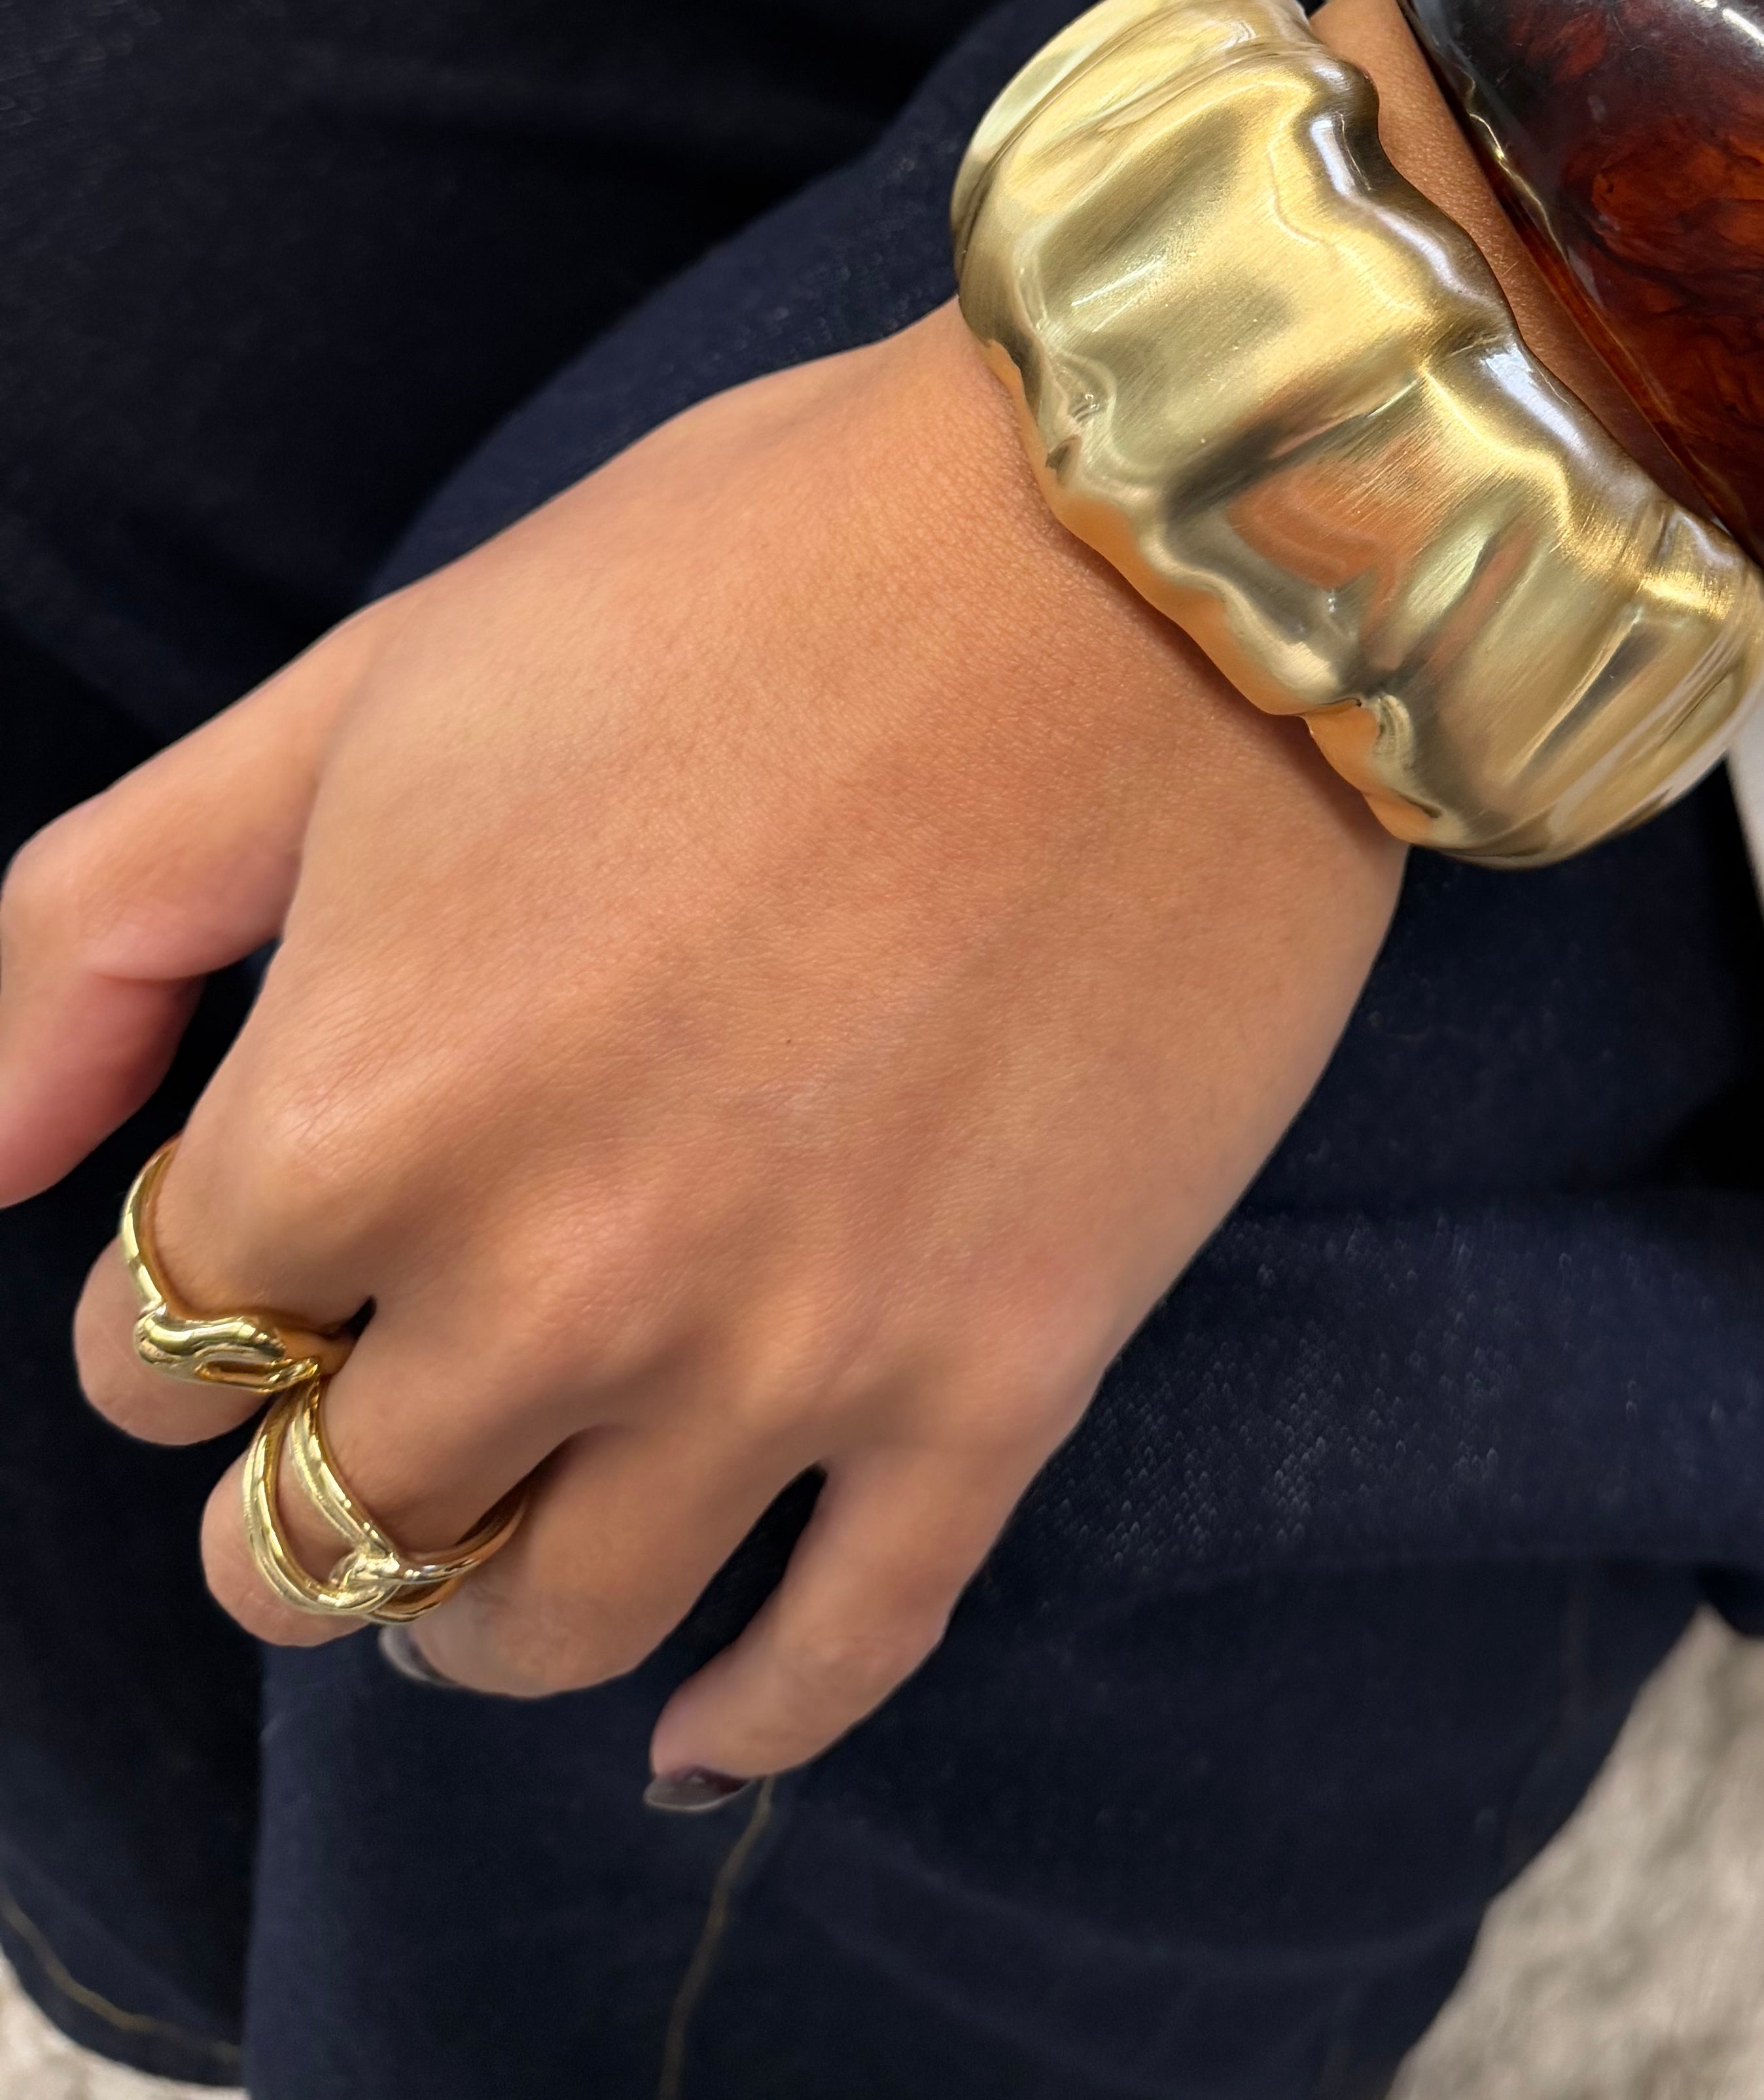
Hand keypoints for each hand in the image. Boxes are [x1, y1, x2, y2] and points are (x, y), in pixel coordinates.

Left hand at [0, 308, 1400, 1785]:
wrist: (1141, 556)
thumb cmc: (746, 575)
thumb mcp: (366, 686)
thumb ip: (105, 919)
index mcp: (365, 1108)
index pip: (162, 1354)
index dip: (207, 1294)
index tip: (297, 1228)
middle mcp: (552, 1282)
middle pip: (323, 1536)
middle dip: (316, 1472)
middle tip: (392, 1385)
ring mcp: (787, 1353)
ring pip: (544, 1629)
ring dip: (483, 1604)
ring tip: (516, 1526)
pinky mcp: (997, 1377)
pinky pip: (838, 1654)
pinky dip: (745, 1723)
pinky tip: (698, 1724)